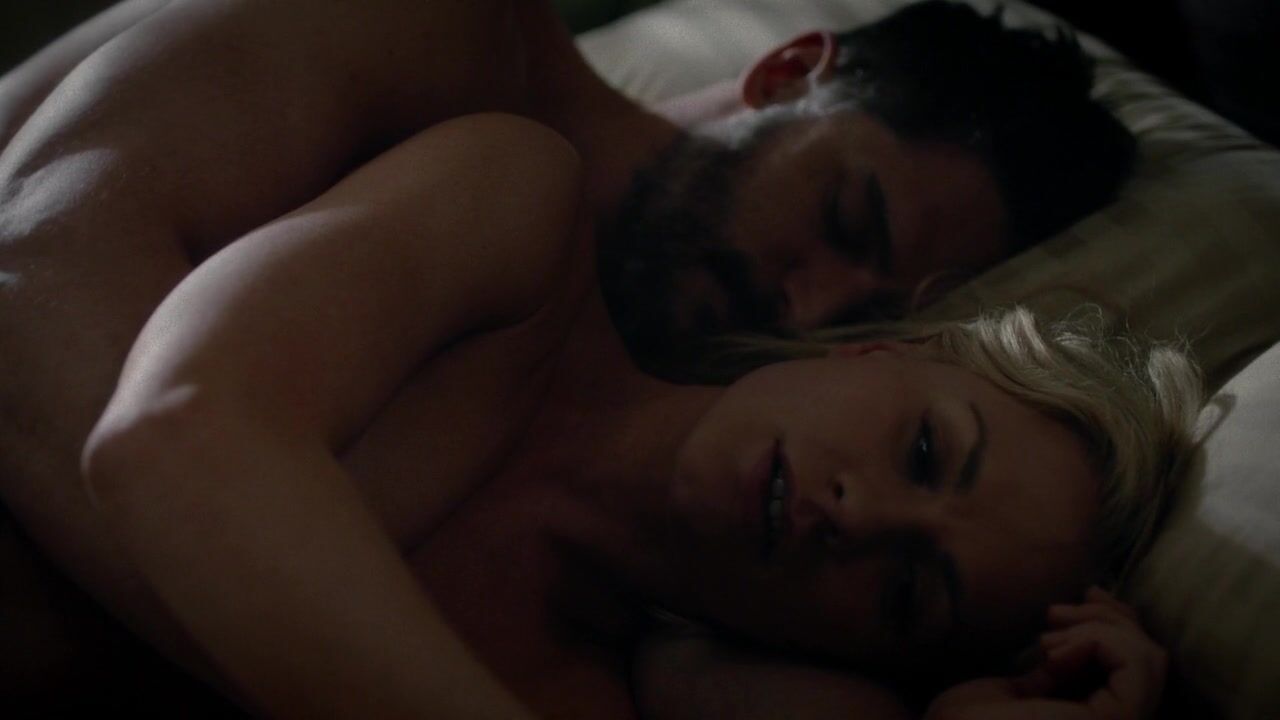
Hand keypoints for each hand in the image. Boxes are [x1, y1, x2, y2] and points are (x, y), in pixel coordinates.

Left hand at [925, 587, 1166, 719]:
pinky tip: (1053, 650)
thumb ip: (1060, 674)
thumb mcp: (1019, 692)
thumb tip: (1084, 638)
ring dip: (1100, 627)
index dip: (1115, 626)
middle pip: (1154, 661)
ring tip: (1045, 637)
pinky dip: (1099, 639)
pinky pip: (1136, 665)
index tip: (1074, 602)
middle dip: (1110, 618)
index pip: (1138, 671)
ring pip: (1150, 659)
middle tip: (1054, 613)